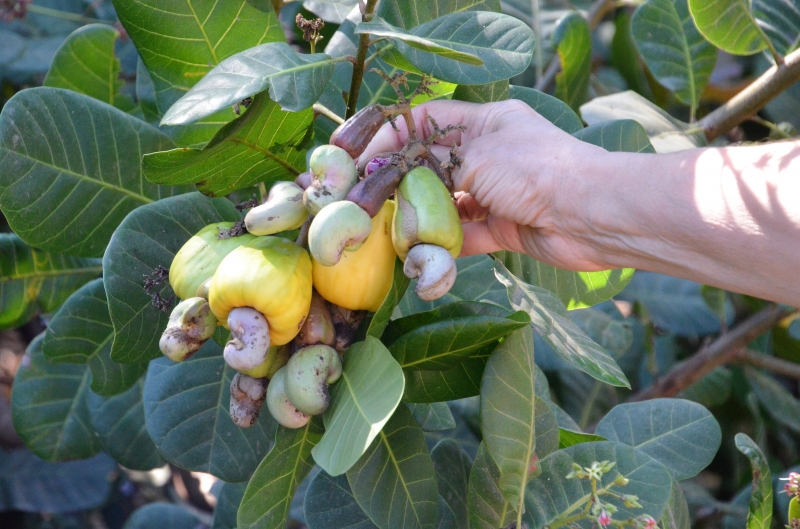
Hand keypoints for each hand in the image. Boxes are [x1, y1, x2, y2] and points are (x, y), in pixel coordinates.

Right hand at [360, 99, 612, 270]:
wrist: (588, 215)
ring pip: (446, 203)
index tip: (361, 156)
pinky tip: (418, 251)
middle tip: (365, 197)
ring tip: (387, 226)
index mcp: (486, 122)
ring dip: (419, 215)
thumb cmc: (534, 170)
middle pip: (433, 164)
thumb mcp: (477, 155)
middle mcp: (489, 154)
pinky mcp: (503, 228)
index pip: (428, 120)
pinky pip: (465, 235)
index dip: (392, 135)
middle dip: (400, 180)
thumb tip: (400, 176)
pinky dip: (443, 244)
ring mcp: (496, 193)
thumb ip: (435, 165)